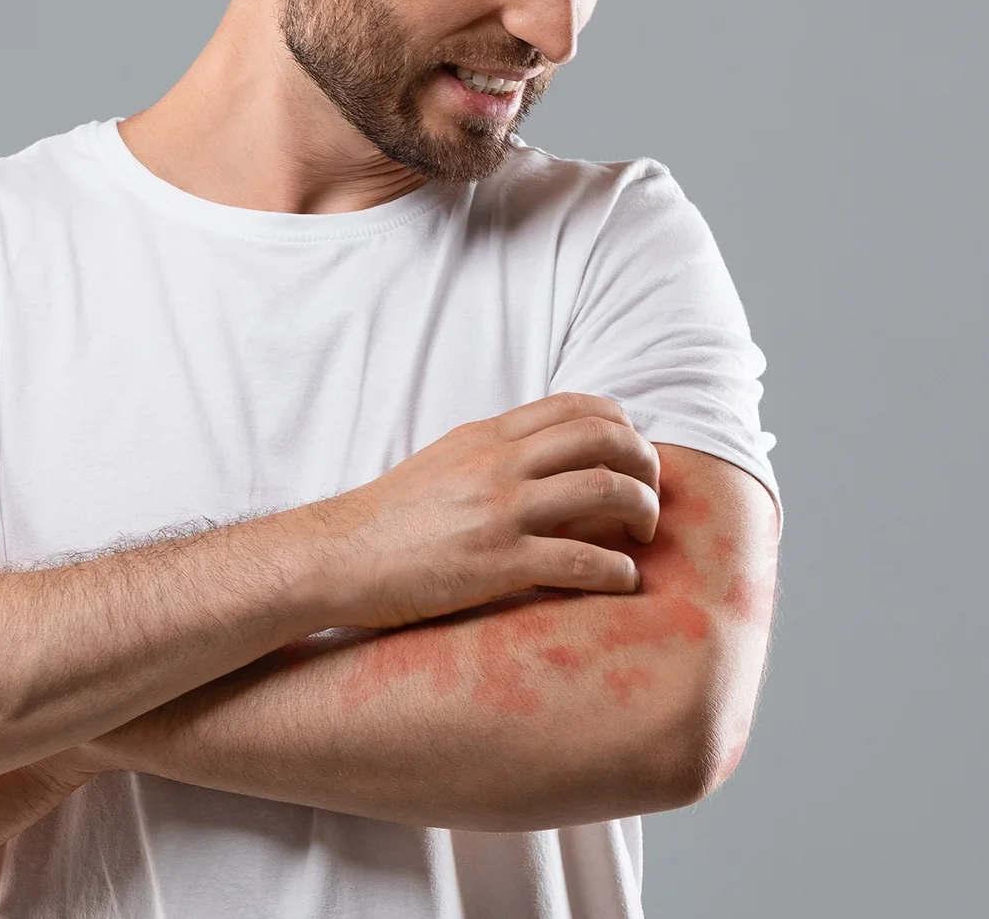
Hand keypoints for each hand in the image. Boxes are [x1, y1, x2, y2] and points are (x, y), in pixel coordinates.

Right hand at [306, 392, 660, 629]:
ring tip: (643, 538)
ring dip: (642, 513)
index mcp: (489, 437)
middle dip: (646, 466)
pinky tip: (622, 582)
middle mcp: (501, 464)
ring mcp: (500, 511)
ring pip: (605, 490)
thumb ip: (496, 454)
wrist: (337, 557)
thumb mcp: (446, 462)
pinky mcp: (497, 563)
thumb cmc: (390, 519)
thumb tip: (548, 459)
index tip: (632, 458)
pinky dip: (616, 571)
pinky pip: (580, 560)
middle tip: (651, 498)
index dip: (623, 428)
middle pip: (606, 439)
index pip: (579, 406)